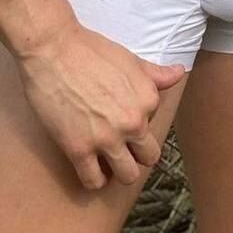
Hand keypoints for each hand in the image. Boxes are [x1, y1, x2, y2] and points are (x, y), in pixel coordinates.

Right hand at [16, 22, 186, 190]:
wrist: (53, 50)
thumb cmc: (91, 50)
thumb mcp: (130, 59)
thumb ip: (155, 74)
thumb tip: (179, 72)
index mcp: (148, 99)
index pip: (153, 124)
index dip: (138, 120)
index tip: (122, 115)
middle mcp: (133, 122)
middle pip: (148, 157)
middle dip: (137, 154)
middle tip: (122, 146)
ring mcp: (106, 139)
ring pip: (127, 176)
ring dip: (119, 171)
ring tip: (107, 160)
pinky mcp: (79, 150)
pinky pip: (93, 182)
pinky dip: (93, 179)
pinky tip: (89, 166)